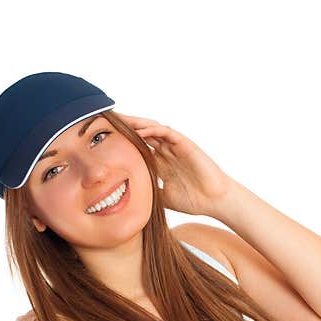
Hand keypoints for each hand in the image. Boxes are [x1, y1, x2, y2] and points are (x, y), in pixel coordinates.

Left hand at [116, 113, 235, 216]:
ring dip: (136, 123)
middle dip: (125, 126)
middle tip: (106, 121)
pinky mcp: (186, 145)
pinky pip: (167, 133)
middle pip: (143, 133)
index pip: (139, 146)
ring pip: (153, 128)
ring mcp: (176, 146)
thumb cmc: (194, 200)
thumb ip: (149, 193)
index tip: (104, 139)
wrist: (215, 201)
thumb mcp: (163, 198)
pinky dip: (153, 130)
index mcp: (162, 162)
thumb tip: (129, 201)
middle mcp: (167, 151)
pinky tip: (140, 131)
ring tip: (119, 119)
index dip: (123, 141)